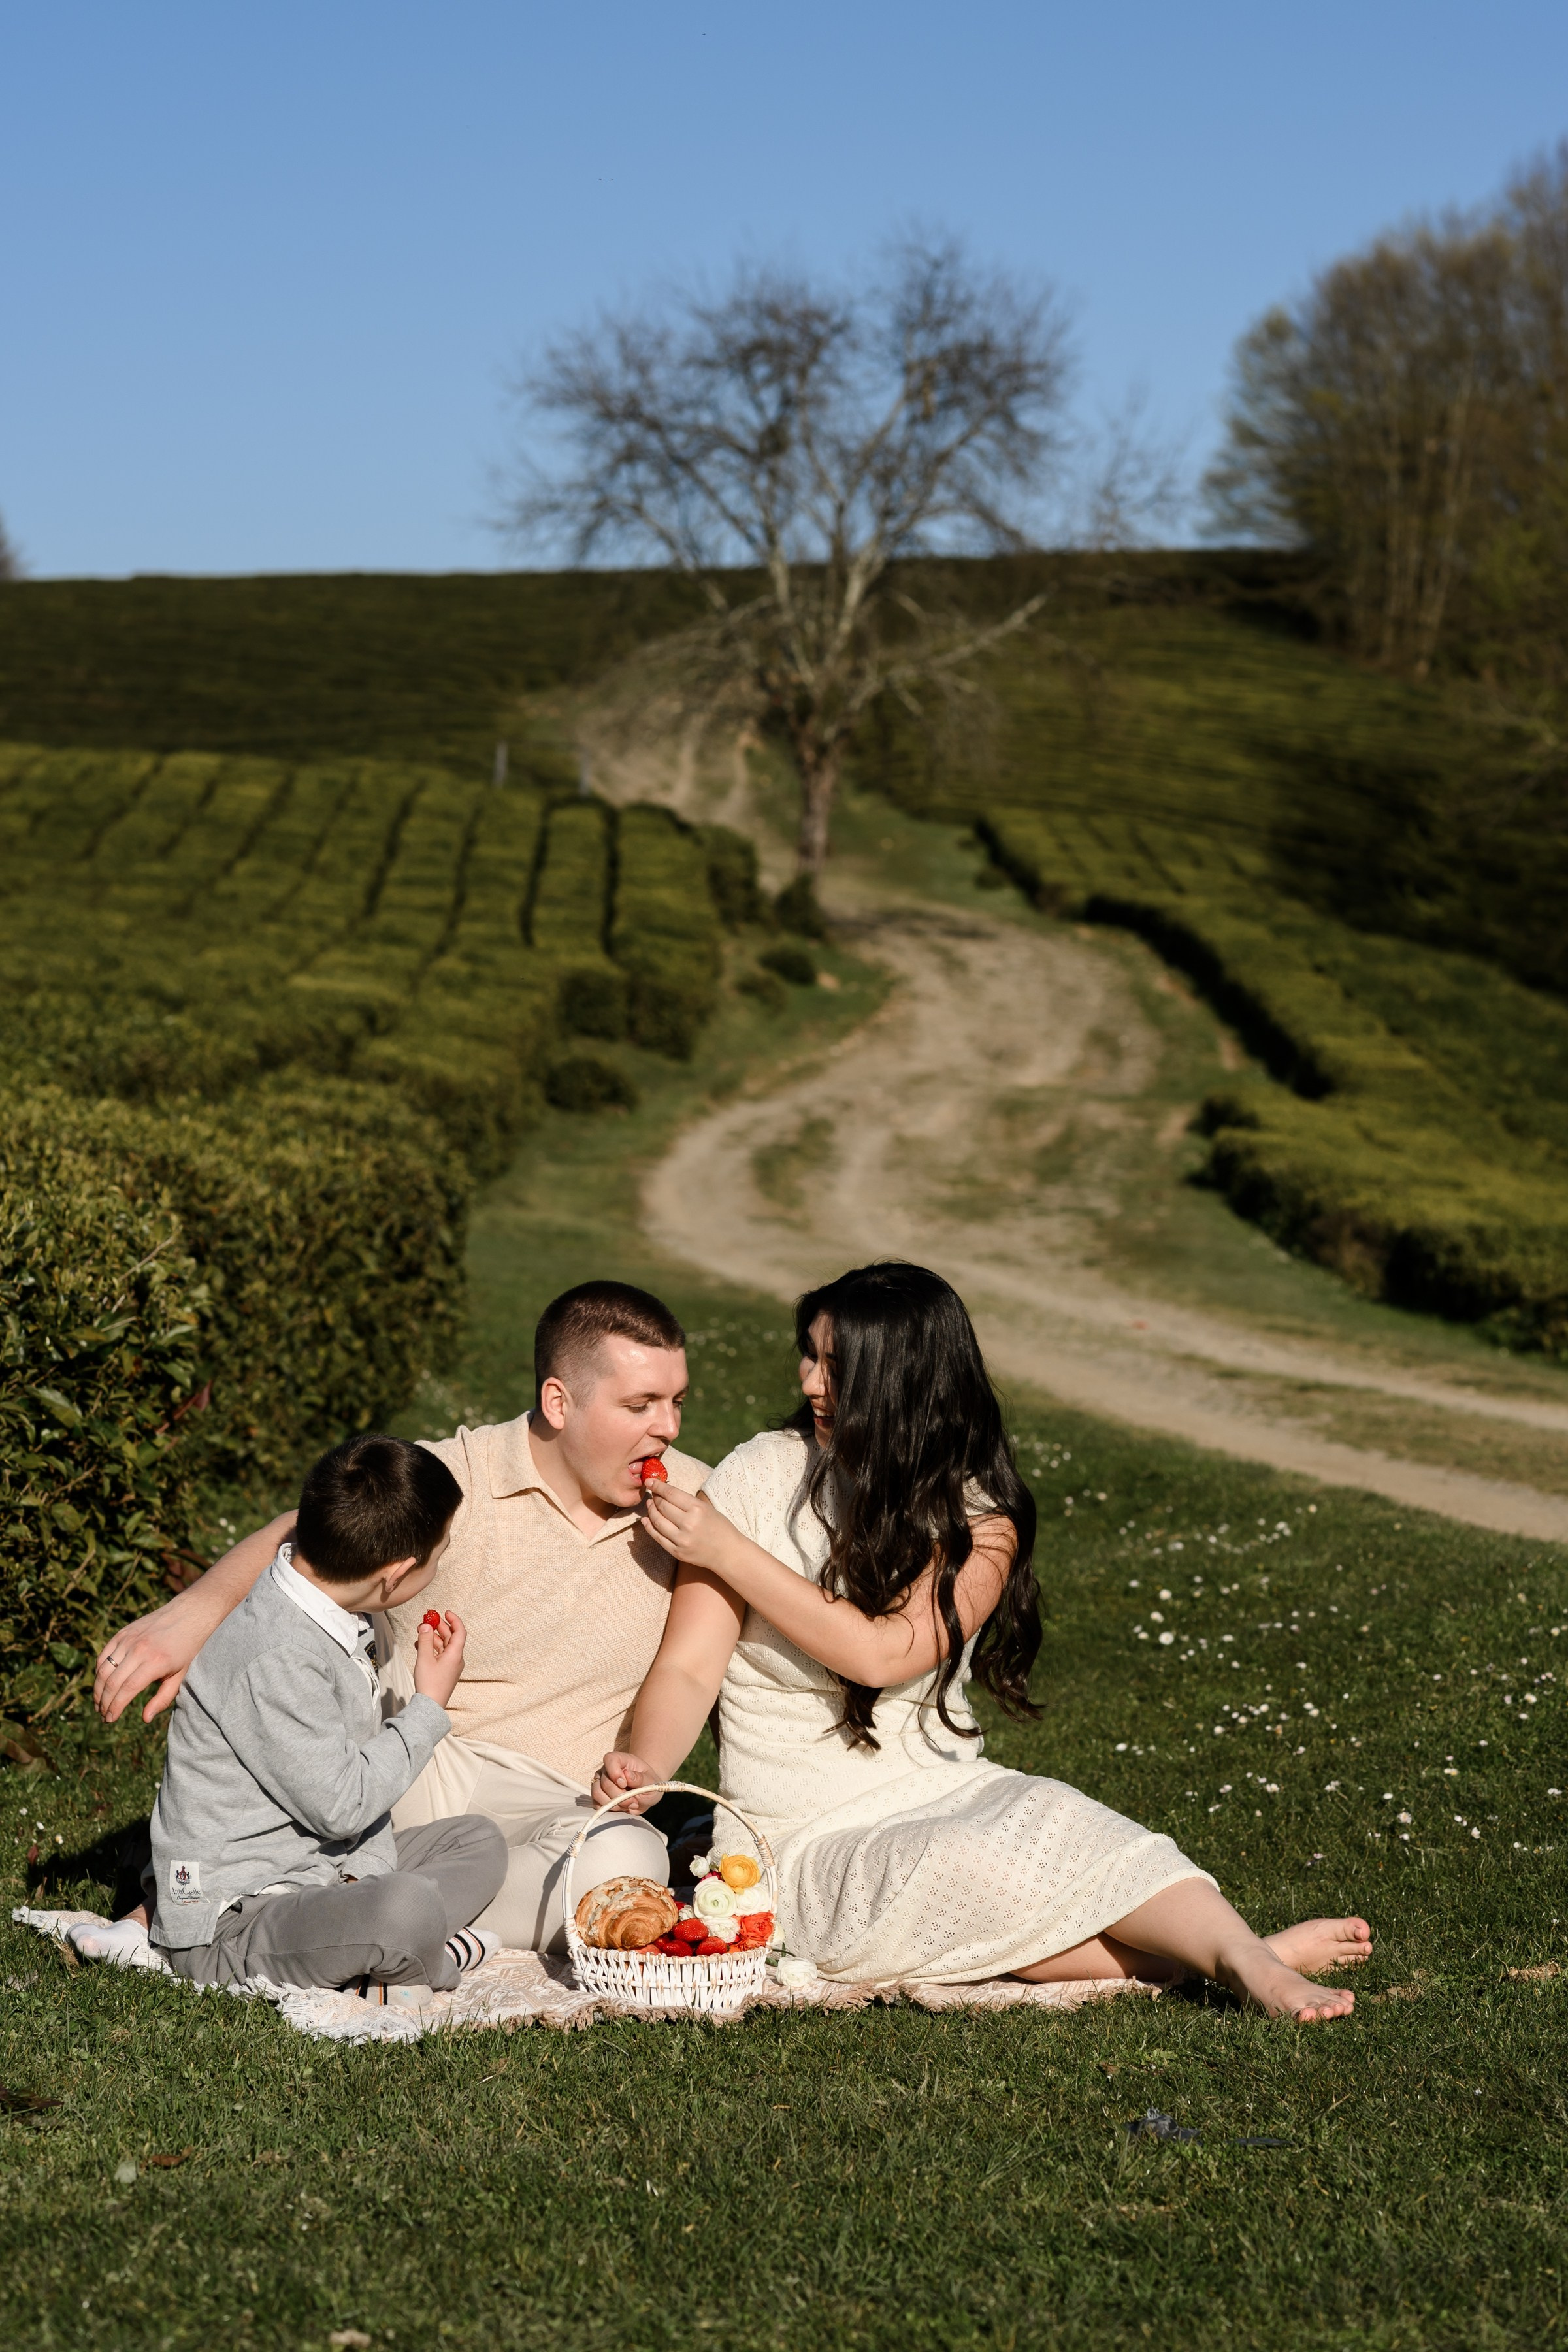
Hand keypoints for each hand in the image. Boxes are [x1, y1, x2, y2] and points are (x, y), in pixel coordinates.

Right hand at [94, 1599, 202, 1724]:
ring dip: (97, 1690)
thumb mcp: (180, 1676)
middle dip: (103, 1703)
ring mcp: (128, 1639)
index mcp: (155, 1662)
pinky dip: (99, 1671)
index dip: (115, 1708)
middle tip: (103, 1715)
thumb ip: (162, 1699)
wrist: (188, 1615)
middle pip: (111, 1682)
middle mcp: (138, 1650)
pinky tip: (101, 1684)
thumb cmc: (187, 1649)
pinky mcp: (122, 1633)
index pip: (127, 1690)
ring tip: (99, 1704)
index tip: (110, 1720)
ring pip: (103, 1669)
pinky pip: (103, 1655)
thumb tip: (145, 1719)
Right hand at [413, 1610, 466, 1710]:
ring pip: (444, 1646)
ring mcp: (450, 1666)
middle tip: (428, 1619)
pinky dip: (432, 1647)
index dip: (454, 1620)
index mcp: (456, 1654)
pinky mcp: (444, 1672)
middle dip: (440, 1627)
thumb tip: (427, 1625)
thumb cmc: (429, 1683)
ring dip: (434, 1637)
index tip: (445, 1612)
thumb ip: (425, 1640)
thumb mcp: (425, 1658)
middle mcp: (456, 1659)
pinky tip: (421, 1645)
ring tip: (421, 1631)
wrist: (430, 1706)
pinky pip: (440, 1655)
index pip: (460, 1631)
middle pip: (451, 1637)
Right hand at [590, 1751, 660, 1813]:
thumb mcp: (651, 1781)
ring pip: (597, 1793)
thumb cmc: (648, 1784)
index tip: (624, 1784)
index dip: (615, 1773)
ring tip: (627, 1805)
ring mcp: (600, 1781)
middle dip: (620, 1797)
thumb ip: (640, 1778)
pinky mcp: (597, 1795)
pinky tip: (620, 1807)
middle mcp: (607, 1769)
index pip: (610, 1759)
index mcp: (621, 1759)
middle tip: (634, 1802)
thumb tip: (626, 1775)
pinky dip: (609, 1808)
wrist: (645, 1794)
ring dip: (614, 1804)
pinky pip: (596, 1803)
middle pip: (605, 1783)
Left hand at [641, 1483, 736, 1575]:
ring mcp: (682, 1539)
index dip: (657, 1486)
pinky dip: (649, 1527)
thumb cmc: (720, 1527)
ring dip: (650, 1511)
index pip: (671, 1494)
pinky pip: (657, 1537)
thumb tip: (664, 1492)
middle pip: (662, 1506)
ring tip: (650, 1505)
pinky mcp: (677, 1552)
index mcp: (698, 1509)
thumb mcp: (707, 1508)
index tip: (650, 1481)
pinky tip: (646, 1519)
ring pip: (657, 1521)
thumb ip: (686, 1501)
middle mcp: (688, 1523)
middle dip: (654, 1498)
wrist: (728, 1553)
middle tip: (653, 1494)